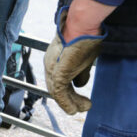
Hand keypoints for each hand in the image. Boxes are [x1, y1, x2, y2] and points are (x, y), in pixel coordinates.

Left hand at [44, 0, 113, 114]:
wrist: (81, 26)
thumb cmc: (85, 35)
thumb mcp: (85, 54)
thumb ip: (81, 69)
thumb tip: (81, 84)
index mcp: (56, 59)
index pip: (61, 78)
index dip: (71, 88)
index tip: (79, 95)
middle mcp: (51, 65)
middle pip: (59, 87)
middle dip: (71, 98)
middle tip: (83, 106)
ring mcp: (53, 70)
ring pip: (60, 92)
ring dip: (72, 102)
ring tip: (84, 108)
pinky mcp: (57, 74)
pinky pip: (60, 93)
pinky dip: (67, 103)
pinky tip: (74, 110)